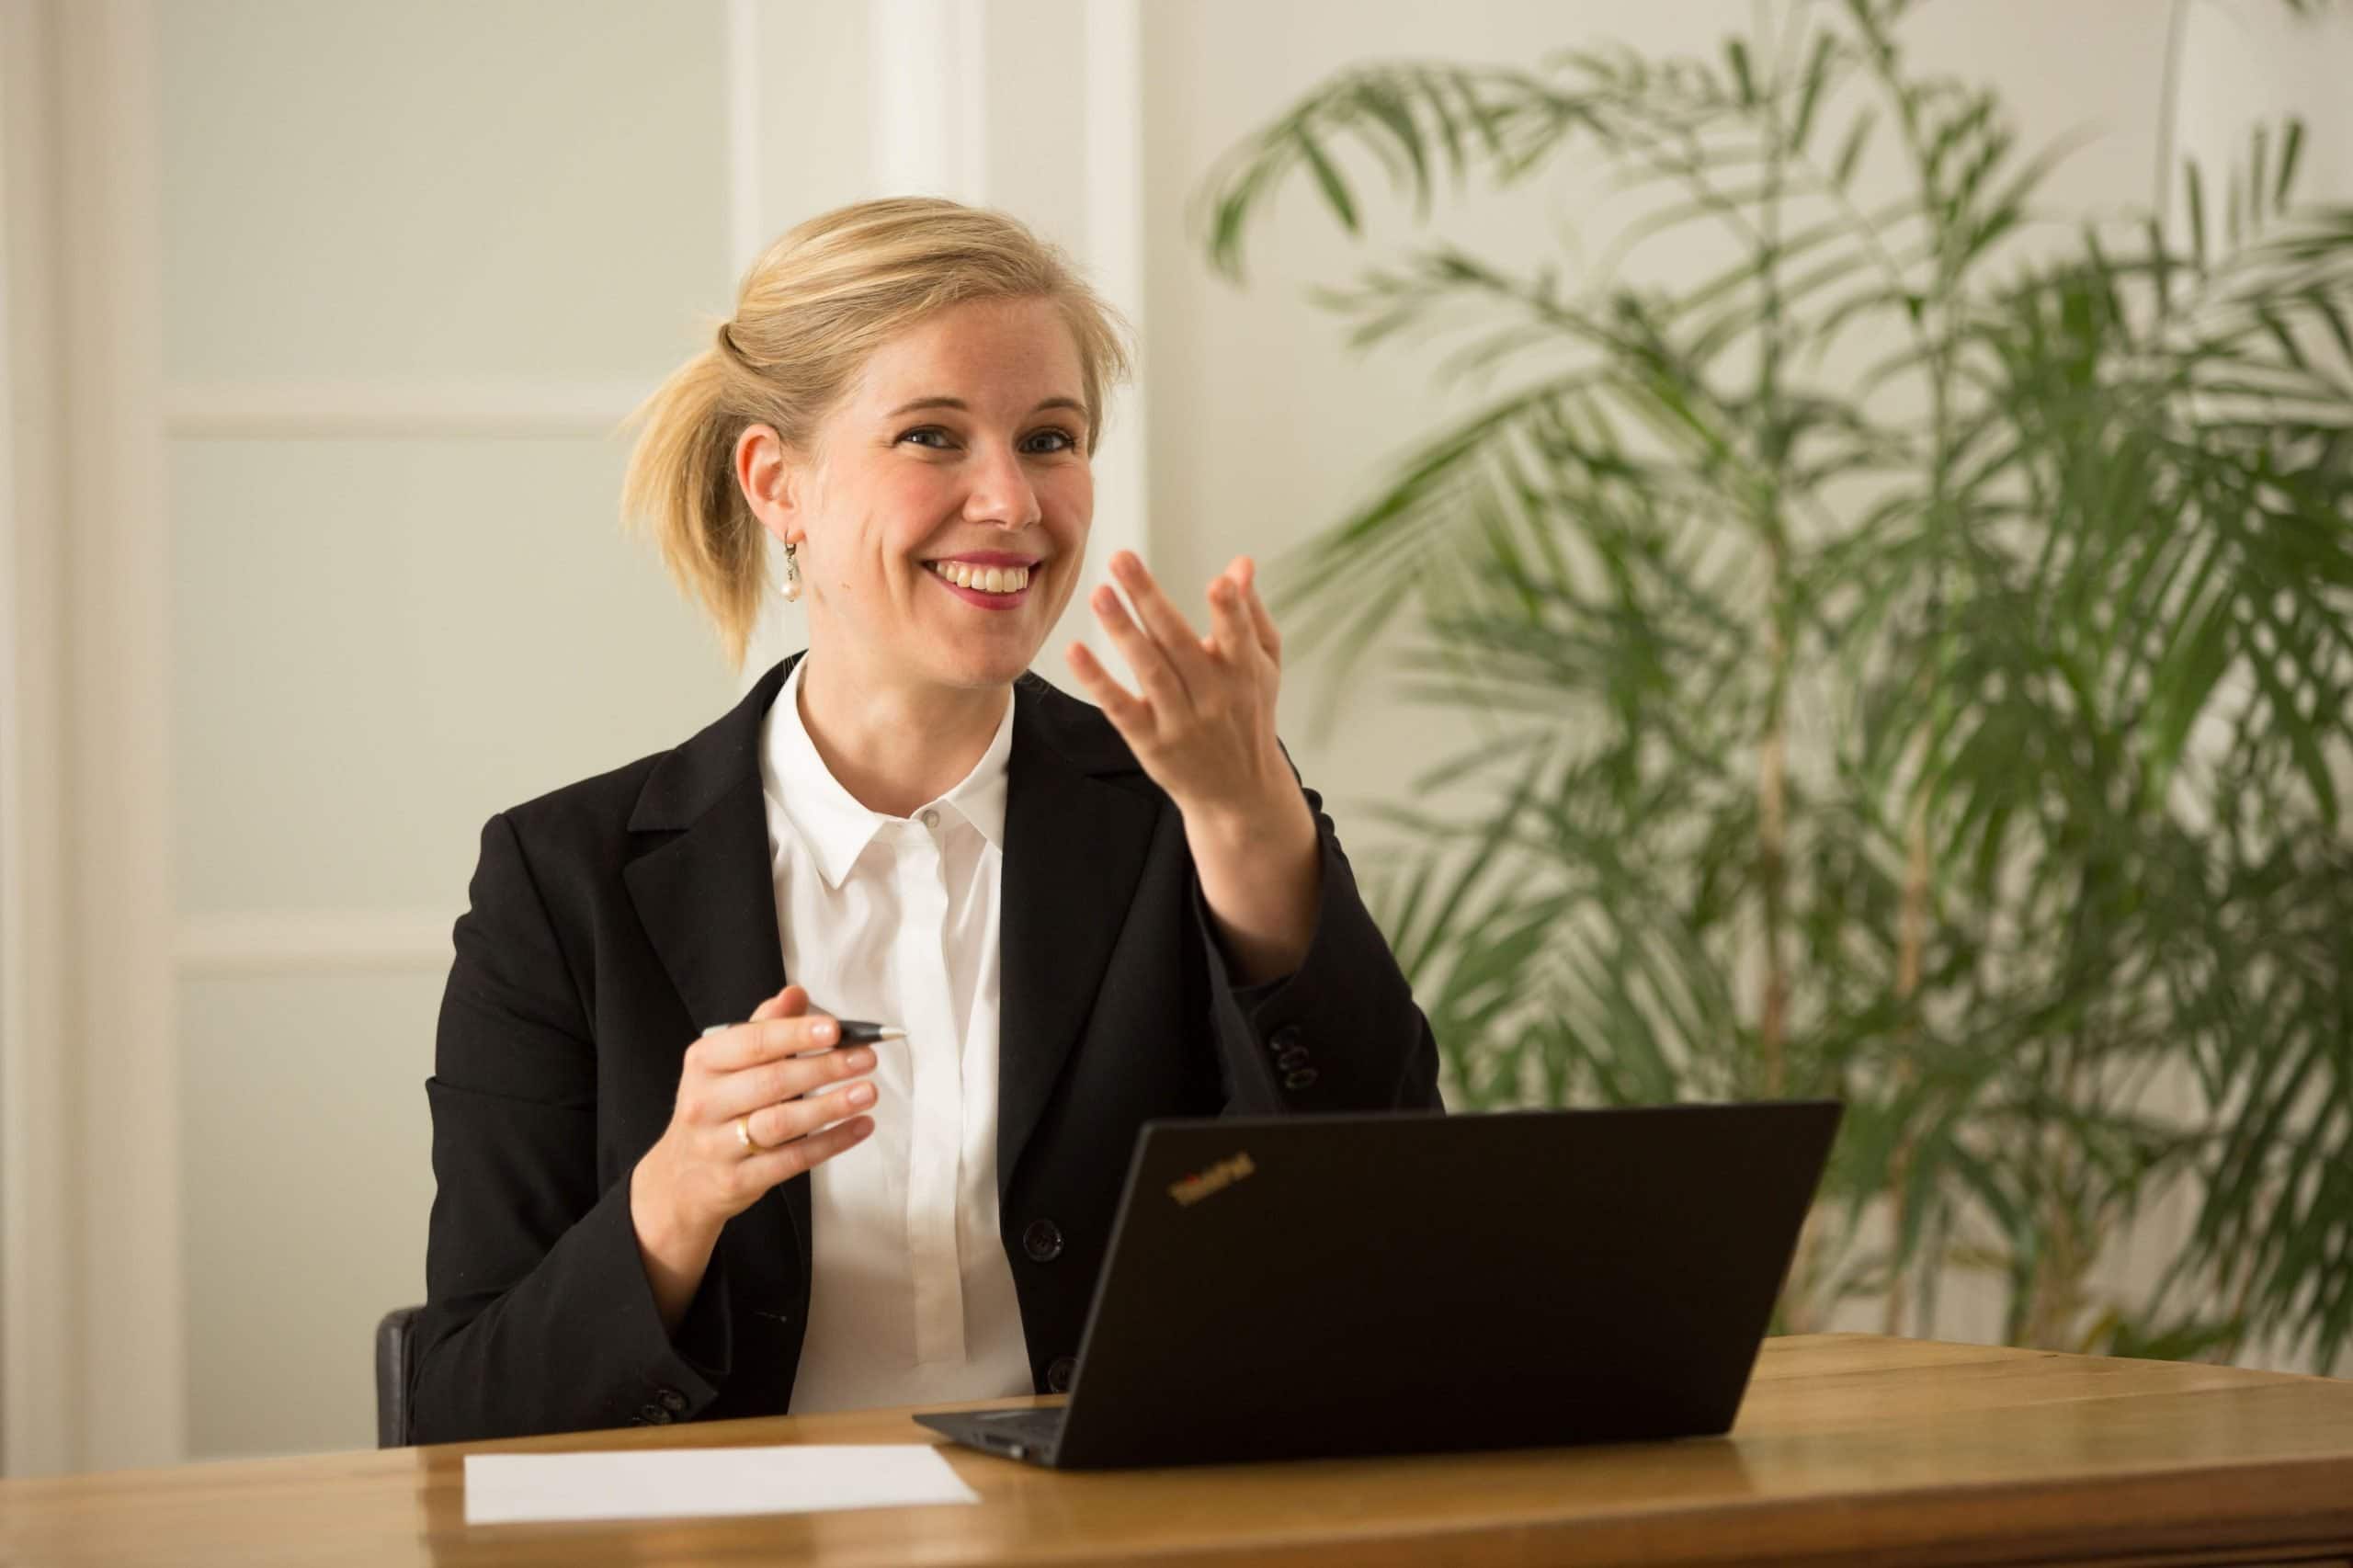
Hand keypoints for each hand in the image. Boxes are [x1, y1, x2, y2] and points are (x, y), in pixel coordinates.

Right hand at [635, 984, 877, 1244]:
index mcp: (703, 1063)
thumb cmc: (713, 1109)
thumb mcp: (724, 1064)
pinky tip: (859, 1126)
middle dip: (825, 1068)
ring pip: (782, 1123)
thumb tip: (795, 994)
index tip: (834, 1029)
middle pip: (772, 1081)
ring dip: (830, 1106)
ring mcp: (718, 1145)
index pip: (753, 1042)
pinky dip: (831, 1143)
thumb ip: (762, 1027)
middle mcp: (705, 1102)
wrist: (679, 1179)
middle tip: (865, 1058)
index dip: (795, 1034)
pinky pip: (792, 1160)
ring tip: (867, 1092)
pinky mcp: (738, 1180)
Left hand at [1066, 550, 1292, 829]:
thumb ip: (1250, 615)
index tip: (1219, 582)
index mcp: (1245, 672)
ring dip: (1122, 631)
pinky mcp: (1151, 742)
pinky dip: (1098, 680)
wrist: (1239, 792)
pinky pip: (1120, 708)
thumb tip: (1241, 564)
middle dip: (1150, 599)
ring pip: (1149, 671)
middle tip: (1122, 559)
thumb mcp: (1263, 667)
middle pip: (1179, 643)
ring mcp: (1181, 721)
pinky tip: (1076, 651)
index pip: (1238, 637)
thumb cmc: (1248, 713)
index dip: (1231, 612)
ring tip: (1099, 594)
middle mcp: (1214, 696)